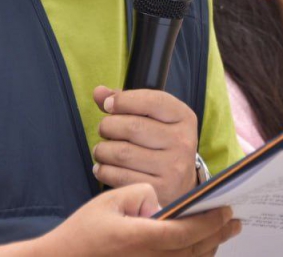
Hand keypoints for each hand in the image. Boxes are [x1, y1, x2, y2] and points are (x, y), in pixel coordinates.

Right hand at [36, 183, 238, 256]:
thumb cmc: (84, 231)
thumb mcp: (110, 200)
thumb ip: (141, 194)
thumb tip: (162, 203)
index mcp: (141, 238)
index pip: (187, 232)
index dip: (210, 222)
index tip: (226, 209)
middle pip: (196, 250)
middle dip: (218, 234)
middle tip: (235, 220)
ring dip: (210, 248)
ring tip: (222, 233)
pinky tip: (200, 249)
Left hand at [93, 86, 198, 206]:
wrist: (181, 185)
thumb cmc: (161, 144)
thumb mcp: (153, 118)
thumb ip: (126, 102)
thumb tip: (99, 92)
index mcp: (184, 117)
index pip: (151, 101)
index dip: (123, 100)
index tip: (108, 105)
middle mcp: (182, 142)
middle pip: (132, 127)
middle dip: (108, 126)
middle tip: (104, 130)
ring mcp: (173, 168)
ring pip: (122, 153)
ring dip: (102, 150)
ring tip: (102, 150)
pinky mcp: (160, 190)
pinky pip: (119, 177)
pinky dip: (103, 170)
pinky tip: (103, 167)